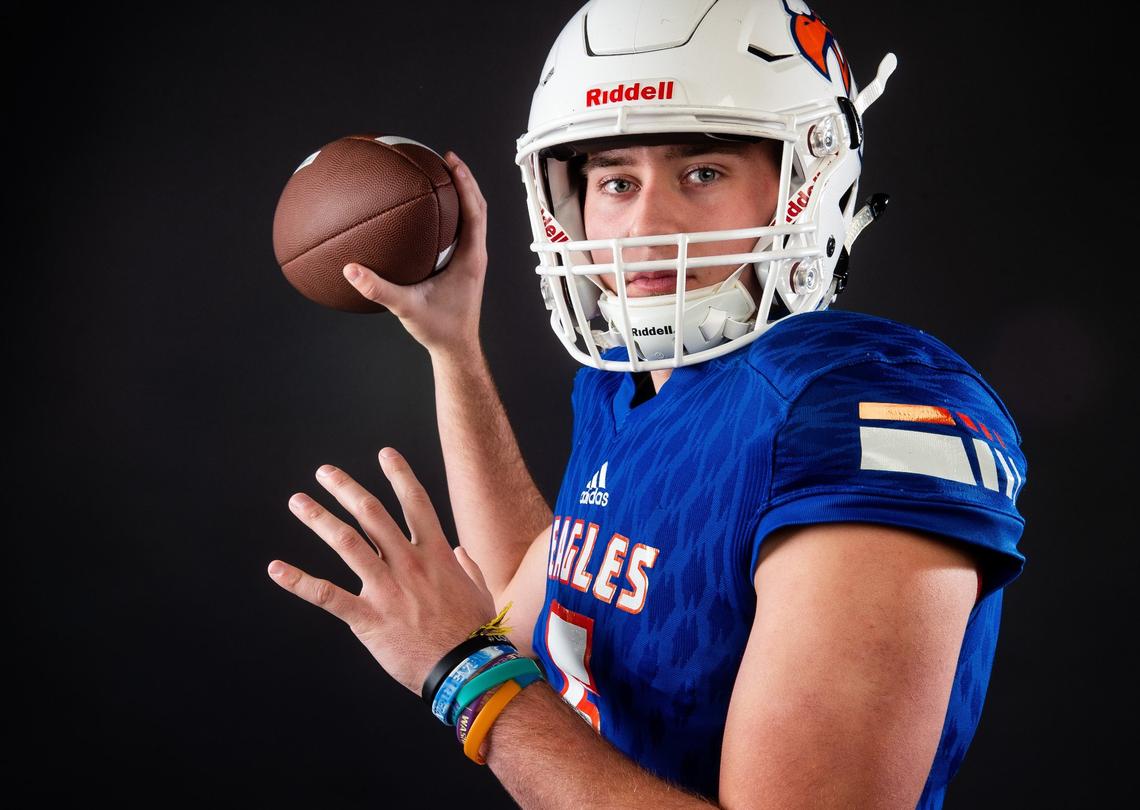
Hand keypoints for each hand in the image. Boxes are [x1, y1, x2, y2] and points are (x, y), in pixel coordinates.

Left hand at [268, 447, 498, 694]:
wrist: (467, 668)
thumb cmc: (476, 632)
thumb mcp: (479, 591)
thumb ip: (467, 567)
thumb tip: (460, 552)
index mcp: (435, 554)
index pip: (415, 503)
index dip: (399, 474)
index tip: (384, 453)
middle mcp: (408, 563)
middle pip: (372, 514)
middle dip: (345, 489)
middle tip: (324, 472)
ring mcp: (387, 589)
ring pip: (346, 543)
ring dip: (319, 518)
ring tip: (298, 502)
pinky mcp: (368, 617)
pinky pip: (327, 595)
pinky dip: (299, 581)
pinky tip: (276, 569)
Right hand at [342, 152, 487, 356]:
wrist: (456, 349)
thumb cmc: (440, 330)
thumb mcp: (407, 309)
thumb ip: (379, 289)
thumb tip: (352, 270)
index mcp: (470, 259)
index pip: (475, 211)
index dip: (465, 182)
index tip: (451, 160)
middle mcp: (475, 255)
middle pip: (477, 206)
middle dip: (464, 180)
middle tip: (445, 158)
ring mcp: (471, 260)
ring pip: (473, 218)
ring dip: (460, 195)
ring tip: (440, 176)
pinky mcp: (464, 266)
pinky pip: (462, 231)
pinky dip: (451, 214)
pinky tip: (429, 212)